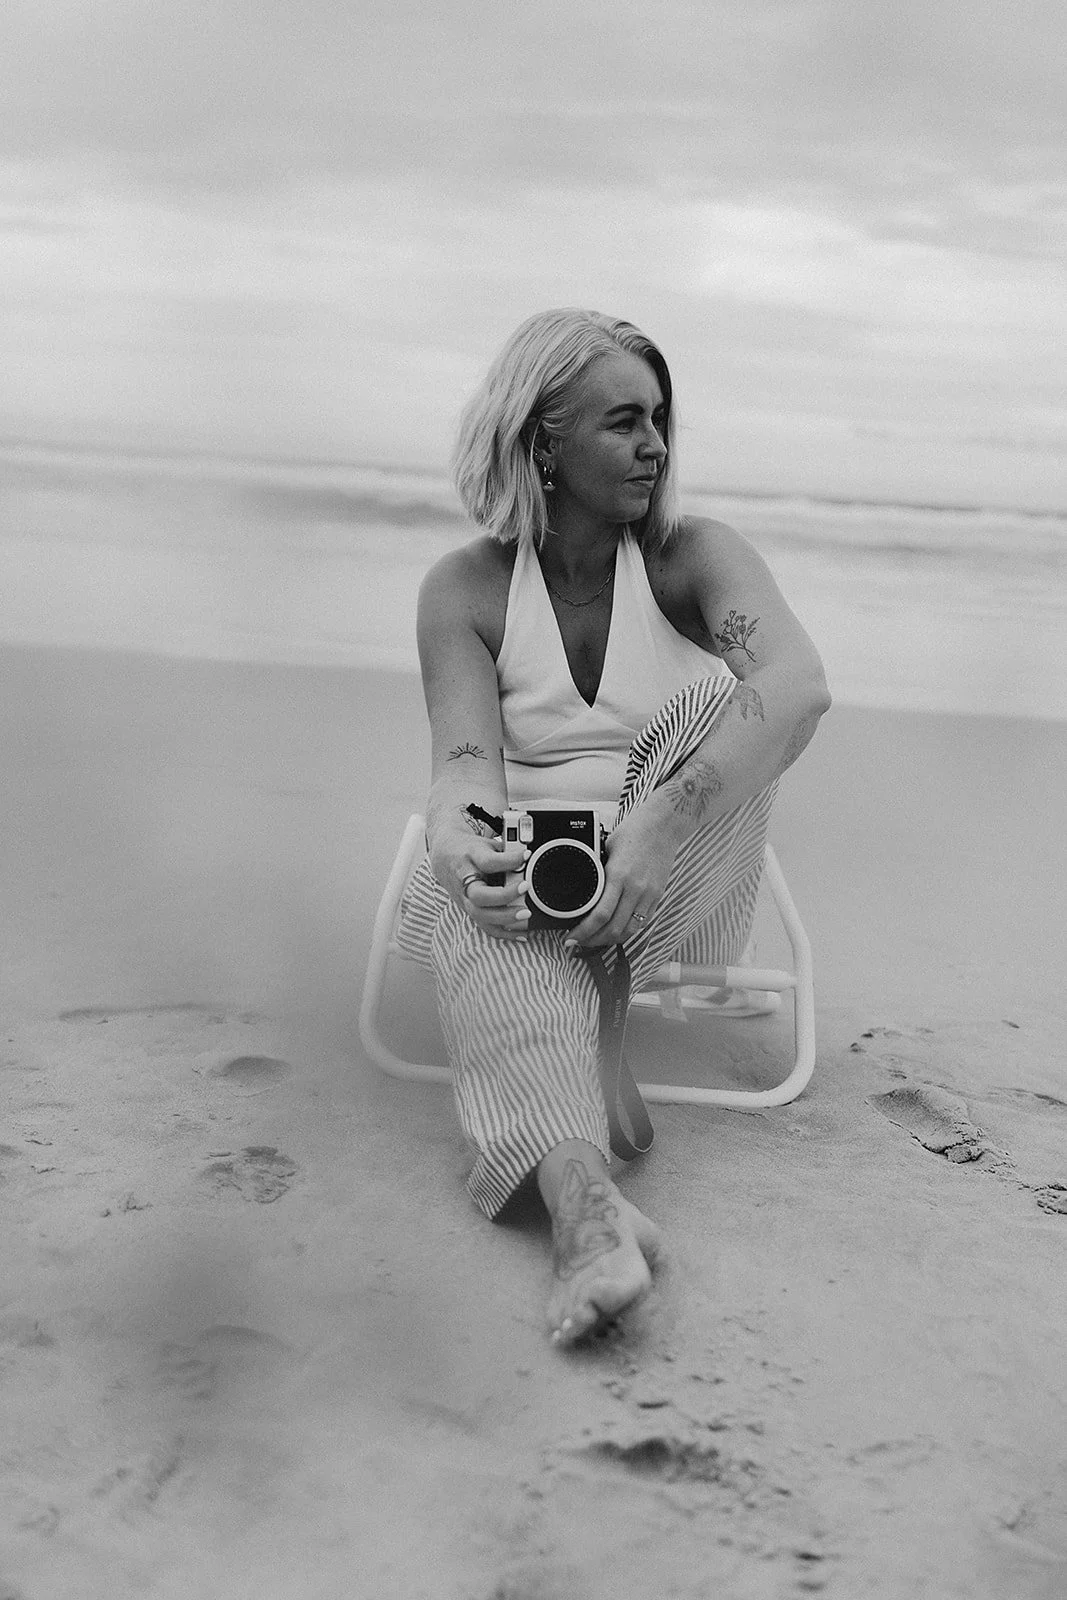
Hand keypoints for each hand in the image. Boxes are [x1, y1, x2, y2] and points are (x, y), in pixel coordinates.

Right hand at [430, 831, 531, 940]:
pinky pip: (485, 926)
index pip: (488, 862)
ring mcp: (464, 898)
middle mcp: (464, 880)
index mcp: (470, 858)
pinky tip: (521, 934)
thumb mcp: (486, 844)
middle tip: (525, 887)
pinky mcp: (469, 910)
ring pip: (480, 915)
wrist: (444, 857)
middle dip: (504, 895)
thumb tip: (529, 861)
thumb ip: (505, 852)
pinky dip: (504, 933)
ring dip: (505, 917)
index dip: (509, 860)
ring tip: (526, 914)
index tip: (526, 856)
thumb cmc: (470, 850)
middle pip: (479, 895)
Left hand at [565, 809, 678, 948]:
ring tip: (595, 940)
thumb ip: (599, 870)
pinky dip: (627, 931)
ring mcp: (648, 894)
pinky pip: (642, 922)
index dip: (583, 932)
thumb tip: (586, 887)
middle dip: (592, 941)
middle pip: (613, 929)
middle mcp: (635, 888)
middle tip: (578, 942)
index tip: (571, 937)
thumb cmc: (635, 831)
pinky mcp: (657, 896)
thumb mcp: (608, 848)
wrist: (664, 825)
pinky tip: (615, 931)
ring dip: (610, 940)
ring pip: (629, 931)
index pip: (599, 915)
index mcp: (618, 875)